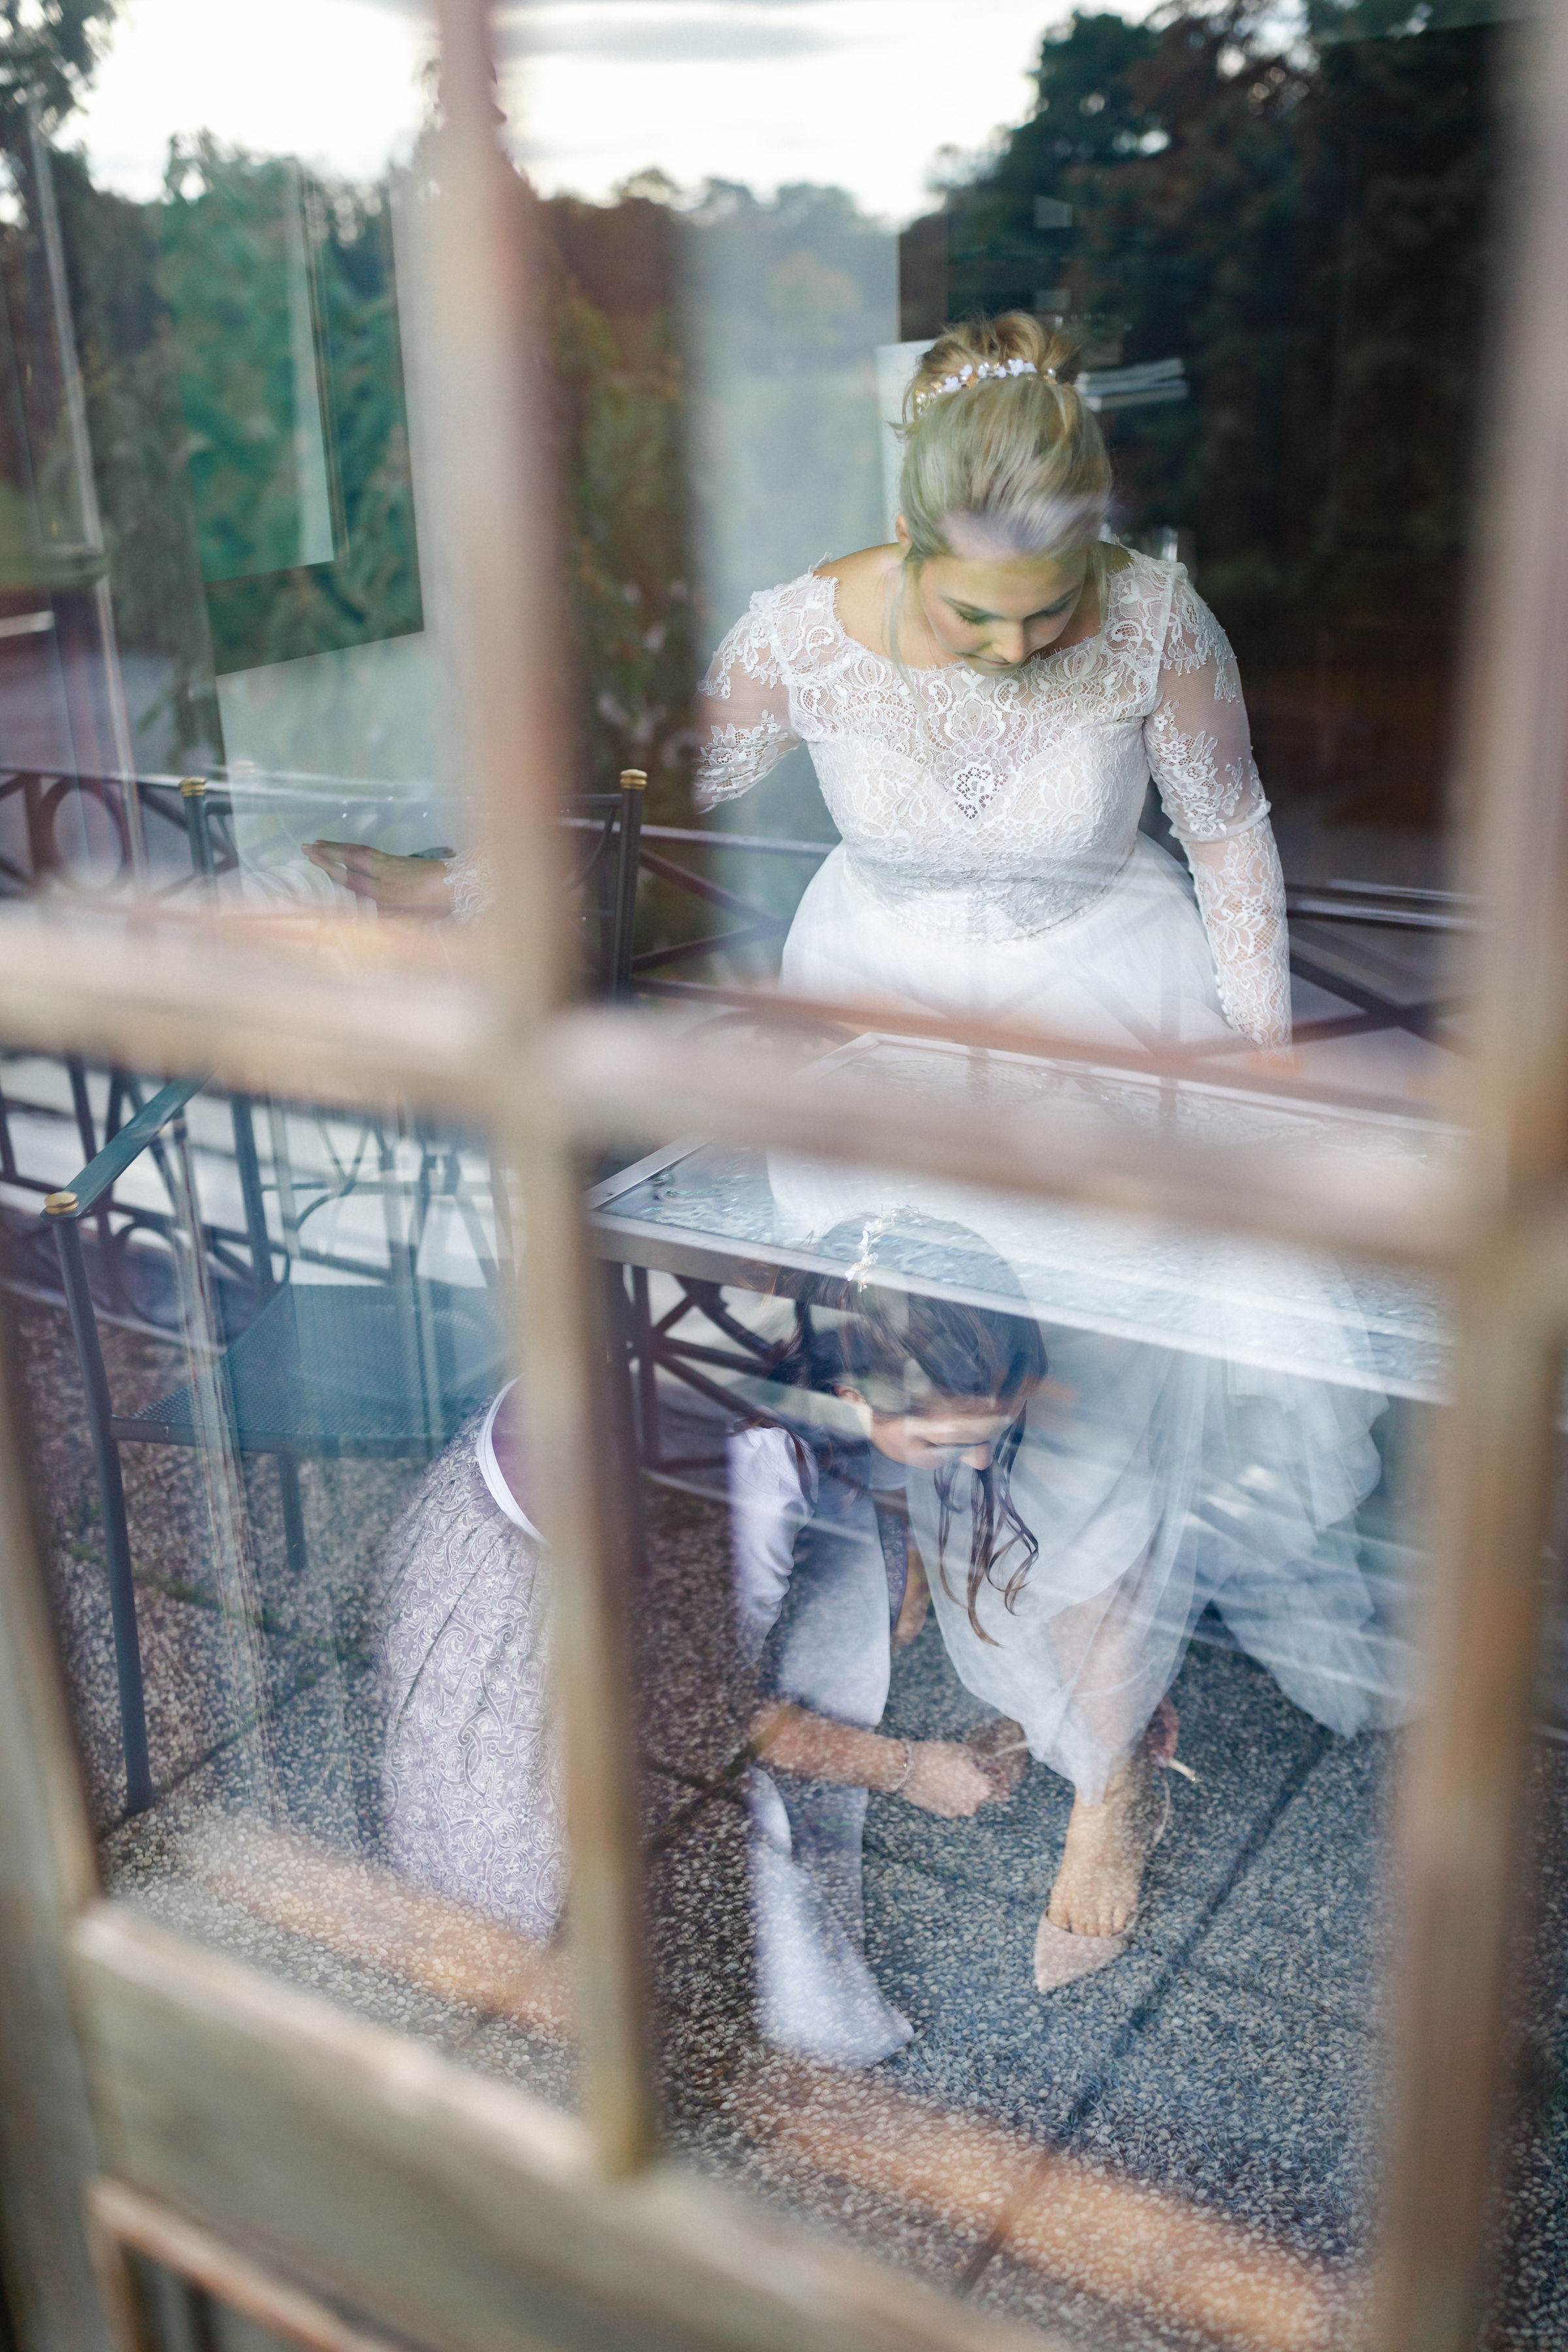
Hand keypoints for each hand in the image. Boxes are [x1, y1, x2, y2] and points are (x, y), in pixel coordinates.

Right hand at [302, 840, 453, 918]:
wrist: (461, 884)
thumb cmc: (438, 906)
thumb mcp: (414, 920)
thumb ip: (389, 921)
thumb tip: (364, 921)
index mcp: (386, 893)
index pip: (351, 878)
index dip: (330, 868)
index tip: (312, 858)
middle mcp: (384, 875)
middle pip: (351, 858)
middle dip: (327, 852)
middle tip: (305, 846)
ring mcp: (391, 863)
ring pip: (359, 851)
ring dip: (337, 846)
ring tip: (318, 842)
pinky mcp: (397, 858)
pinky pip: (369, 851)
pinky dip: (353, 847)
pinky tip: (345, 847)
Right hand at [897, 1740, 1002, 1817]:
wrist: (908, 1768)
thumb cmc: (938, 1755)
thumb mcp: (965, 1752)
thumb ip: (985, 1762)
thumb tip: (994, 1767)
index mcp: (983, 1789)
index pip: (1002, 1789)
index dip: (1001, 1779)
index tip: (997, 1773)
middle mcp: (973, 1805)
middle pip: (986, 1796)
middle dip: (983, 1784)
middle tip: (971, 1770)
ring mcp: (958, 1811)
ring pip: (969, 1800)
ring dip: (967, 1790)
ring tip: (953, 1774)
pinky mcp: (944, 1813)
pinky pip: (955, 1804)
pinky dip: (953, 1795)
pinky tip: (943, 1782)